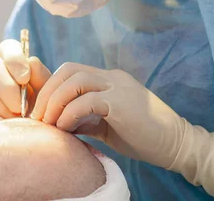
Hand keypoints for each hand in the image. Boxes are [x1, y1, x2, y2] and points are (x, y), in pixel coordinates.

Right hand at [0, 39, 51, 128]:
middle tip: (20, 106)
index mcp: (15, 62)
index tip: (25, 78)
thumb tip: (30, 61)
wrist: (38, 134)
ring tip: (16, 118)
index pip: (7, 47)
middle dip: (5, 85)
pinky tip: (5, 126)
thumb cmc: (44, 109)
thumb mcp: (49, 93)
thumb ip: (41, 76)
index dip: (13, 59)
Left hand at [30, 62, 186, 168]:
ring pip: (75, 80)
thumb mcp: (108, 125)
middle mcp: (113, 77)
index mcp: (110, 80)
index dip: (51, 87)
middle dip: (48, 92)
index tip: (41, 111)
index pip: (72, 71)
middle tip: (38, 117)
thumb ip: (86, 118)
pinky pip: (87, 100)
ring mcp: (118, 87)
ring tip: (48, 123)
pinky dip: (70, 113)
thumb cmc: (143, 136)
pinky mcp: (122, 102)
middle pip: (69, 69)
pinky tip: (65, 128)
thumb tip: (59, 122)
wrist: (176, 144)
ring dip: (55, 102)